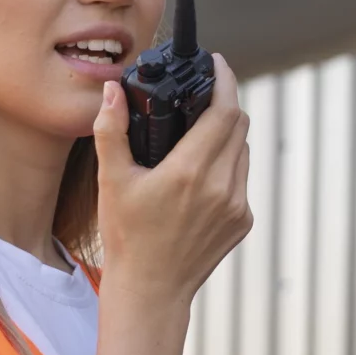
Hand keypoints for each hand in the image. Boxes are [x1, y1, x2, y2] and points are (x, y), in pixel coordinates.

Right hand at [92, 55, 252, 311]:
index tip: (217, 63)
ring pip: (243, 150)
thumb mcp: (112, 181)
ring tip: (201, 131)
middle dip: (224, 103)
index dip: (225, 80)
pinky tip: (203, 171)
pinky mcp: (242, 221)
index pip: (224, 110)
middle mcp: (221, 186)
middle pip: (239, 124)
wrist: (151, 290)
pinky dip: (228, 165)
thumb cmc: (127, 237)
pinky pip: (242, 178)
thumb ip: (112, 130)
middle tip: (202, 94)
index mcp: (189, 172)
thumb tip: (112, 91)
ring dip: (228, 134)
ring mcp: (236, 205)